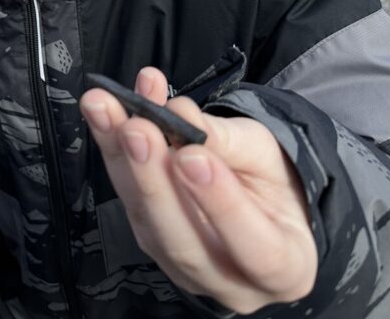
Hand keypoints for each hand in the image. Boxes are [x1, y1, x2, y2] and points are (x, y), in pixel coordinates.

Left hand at [80, 67, 316, 314]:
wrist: (253, 192)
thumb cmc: (271, 180)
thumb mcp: (266, 154)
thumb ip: (227, 141)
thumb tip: (179, 115)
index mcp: (285, 270)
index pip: (256, 250)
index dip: (222, 205)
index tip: (193, 155)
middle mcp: (229, 281)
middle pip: (183, 243)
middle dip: (153, 181)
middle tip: (135, 128)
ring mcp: (179, 266)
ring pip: (144, 218)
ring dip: (120, 157)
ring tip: (105, 108)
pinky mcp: (146, 238)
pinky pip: (125, 195)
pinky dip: (112, 148)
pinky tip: (105, 111)